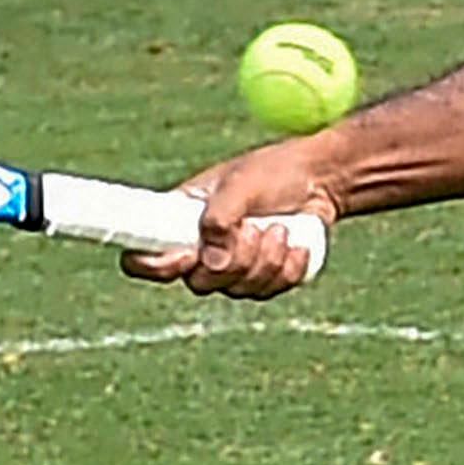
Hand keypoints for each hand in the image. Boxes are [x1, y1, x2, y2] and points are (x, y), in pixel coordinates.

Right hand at [130, 139, 339, 297]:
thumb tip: (212, 262)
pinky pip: (268, 291)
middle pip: (200, 284)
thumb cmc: (272, 173)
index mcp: (179, 222)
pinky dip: (287, 268)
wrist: (317, 181)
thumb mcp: (241, 185)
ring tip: (279, 227)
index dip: (155, 266)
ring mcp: (232, 270)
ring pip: (238, 290)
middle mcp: (201, 251)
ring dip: (265, 259)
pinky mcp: (262, 280)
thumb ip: (221, 219)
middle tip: (254, 229)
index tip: (188, 253)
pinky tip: (295, 243)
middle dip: (235, 259)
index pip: (146, 258)